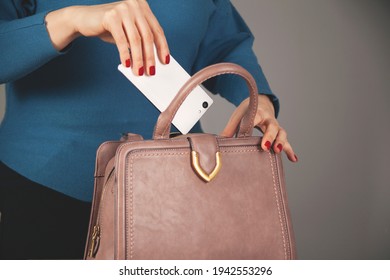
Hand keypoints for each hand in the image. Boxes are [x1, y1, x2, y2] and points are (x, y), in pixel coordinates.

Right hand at [46, 0, 169, 75]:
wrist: (84, 19)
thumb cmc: (110, 28)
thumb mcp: (129, 33)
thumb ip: (141, 41)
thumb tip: (153, 61)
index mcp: (143, 7)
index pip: (157, 30)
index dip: (162, 47)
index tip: (165, 61)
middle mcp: (135, 4)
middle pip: (147, 35)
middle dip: (150, 56)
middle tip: (151, 72)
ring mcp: (123, 8)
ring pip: (136, 39)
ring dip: (139, 59)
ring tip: (139, 72)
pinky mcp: (111, 16)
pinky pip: (122, 40)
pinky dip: (125, 54)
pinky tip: (126, 64)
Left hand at [221, 95, 297, 161]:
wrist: (260, 103)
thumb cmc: (247, 112)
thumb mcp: (237, 117)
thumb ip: (229, 129)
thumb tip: (219, 142)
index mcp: (257, 113)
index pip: (257, 118)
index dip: (255, 126)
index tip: (249, 135)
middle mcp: (269, 119)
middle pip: (273, 126)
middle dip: (270, 137)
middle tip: (266, 147)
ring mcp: (276, 126)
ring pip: (282, 133)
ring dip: (282, 143)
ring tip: (279, 152)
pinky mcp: (279, 134)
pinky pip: (286, 141)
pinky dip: (290, 150)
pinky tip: (293, 159)